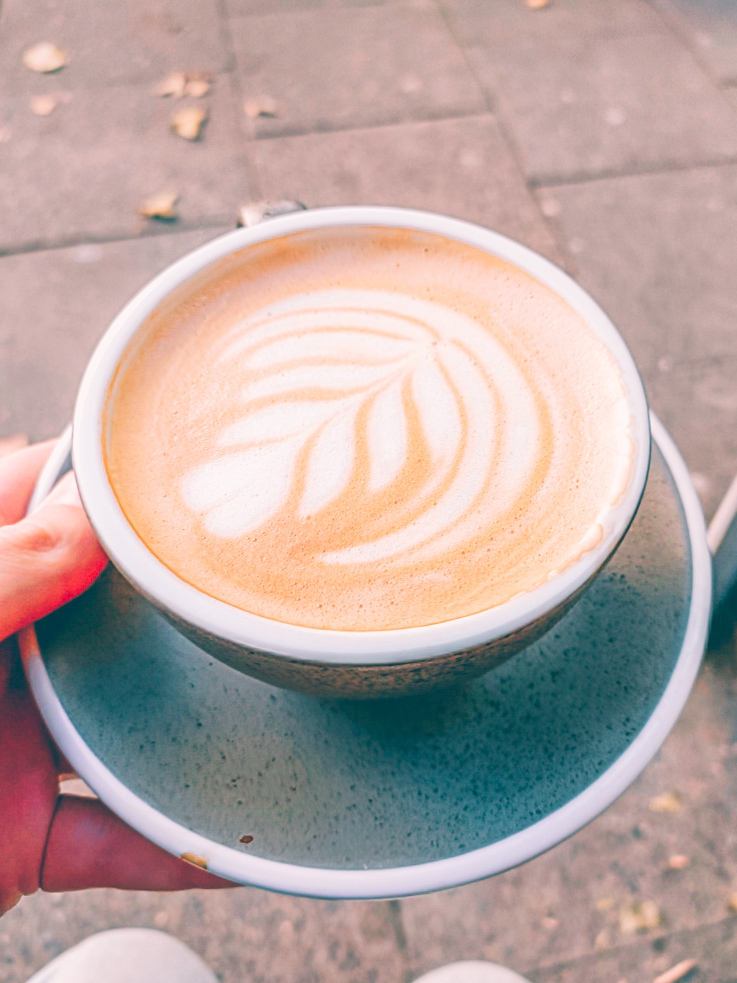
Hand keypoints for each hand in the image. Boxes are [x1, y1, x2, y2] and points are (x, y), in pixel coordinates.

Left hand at [0, 440, 230, 914]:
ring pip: (127, 725)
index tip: (202, 468)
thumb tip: (92, 522)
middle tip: (267, 579)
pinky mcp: (20, 832)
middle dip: (182, 601)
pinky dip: (170, 847)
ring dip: (197, 728)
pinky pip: (113, 837)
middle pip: (111, 612)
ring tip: (279, 704)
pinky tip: (232, 843)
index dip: (120, 478)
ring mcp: (13, 742)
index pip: (46, 497)